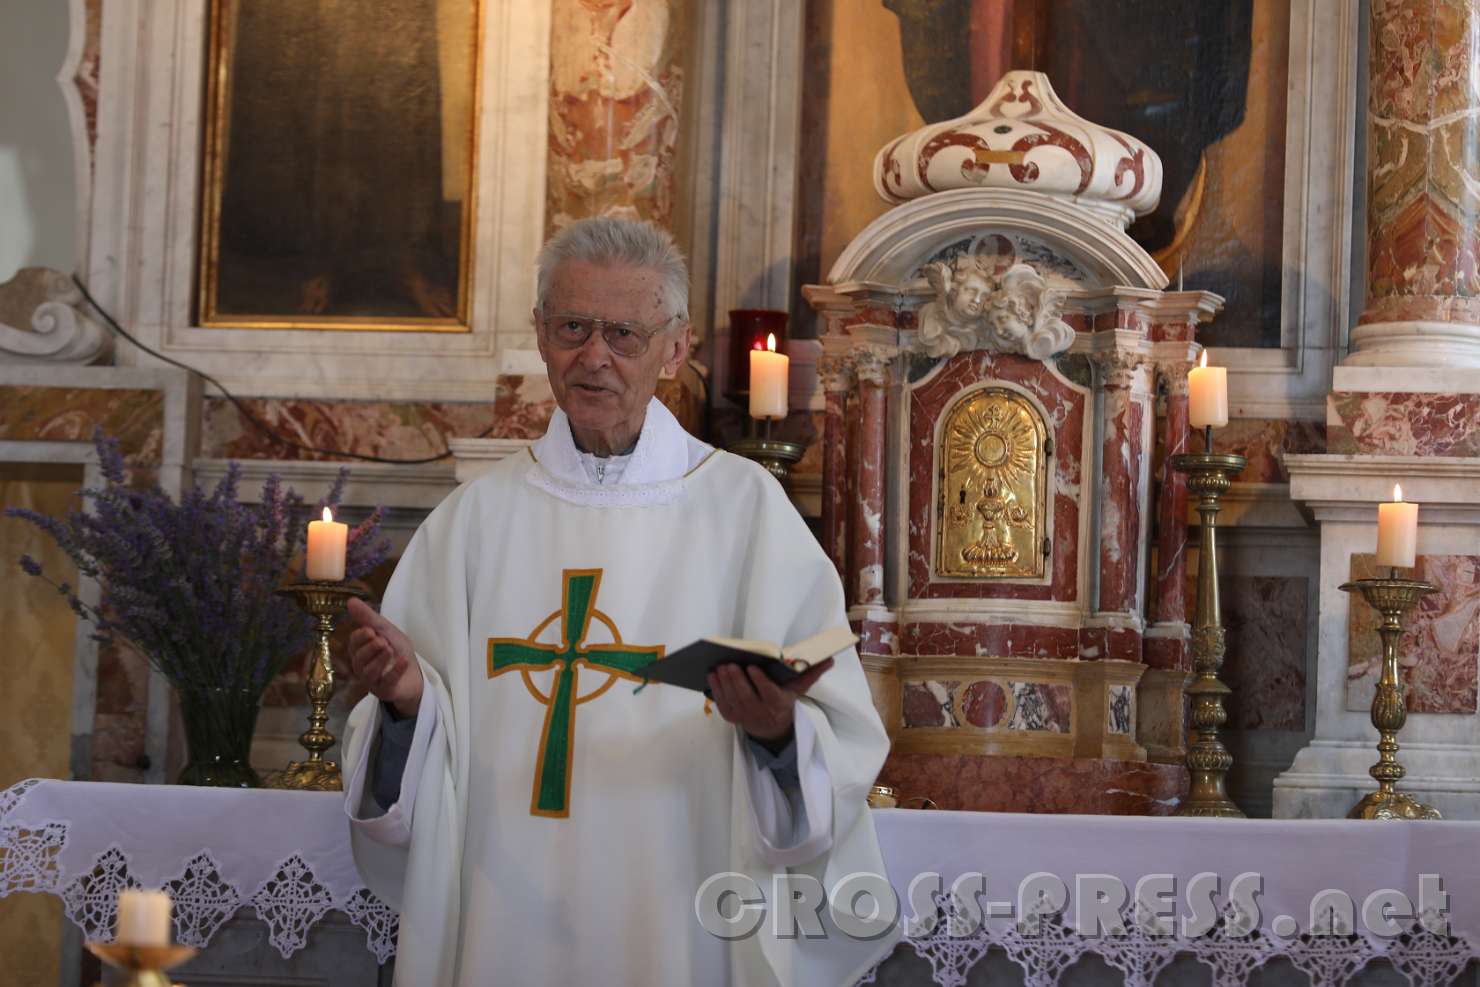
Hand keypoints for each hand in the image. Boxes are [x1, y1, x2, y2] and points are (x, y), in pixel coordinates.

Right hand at [347, 598, 423, 717]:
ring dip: (380, 659)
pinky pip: (387, 682)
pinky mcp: (386, 692)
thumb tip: (350, 600)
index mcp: (360, 652)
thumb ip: (369, 618)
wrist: (415, 674)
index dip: (361, 637)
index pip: (353, 644)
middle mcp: (362, 667)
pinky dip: (396, 671)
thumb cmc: (397, 651)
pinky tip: (403, 661)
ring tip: (390, 649)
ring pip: (369, 672)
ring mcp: (373, 682)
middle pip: (359, 659)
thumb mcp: (386, 631)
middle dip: (370, 649)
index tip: (371, 631)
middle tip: (383, 641)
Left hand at [707, 658, 833, 749]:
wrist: (771, 727)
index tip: (752, 667)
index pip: (768, 693)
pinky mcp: (731, 717)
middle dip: (737, 679)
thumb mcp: (798, 689)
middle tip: (730, 663)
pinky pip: (722, 703)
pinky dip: (715, 689)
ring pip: (732, 698)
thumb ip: (811, 674)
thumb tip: (829, 660)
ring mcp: (744, 716)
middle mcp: (760, 712)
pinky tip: (712, 675)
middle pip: (746, 696)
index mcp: (777, 704)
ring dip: (724, 682)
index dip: (760, 681)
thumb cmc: (783, 700)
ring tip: (720, 666)